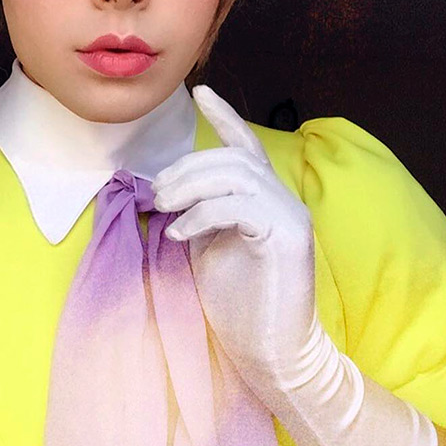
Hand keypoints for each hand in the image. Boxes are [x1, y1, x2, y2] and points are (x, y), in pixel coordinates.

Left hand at [152, 85, 438, 445]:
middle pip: (231, 158)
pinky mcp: (288, 237)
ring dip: (190, 186)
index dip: (224, 116)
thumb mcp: (207, 246)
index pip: (245, 146)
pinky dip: (201, 214)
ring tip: (164, 209)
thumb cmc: (238, 302)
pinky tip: (180, 233)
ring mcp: (289, 216)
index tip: (200, 92)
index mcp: (263, 198)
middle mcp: (282, 199)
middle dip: (185, 168)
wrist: (270, 353)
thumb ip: (196, 213)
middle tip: (156, 194)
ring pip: (235, 174)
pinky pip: (239, 205)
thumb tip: (162, 191)